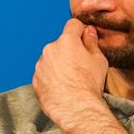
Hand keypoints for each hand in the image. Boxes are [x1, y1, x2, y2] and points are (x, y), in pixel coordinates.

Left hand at [33, 19, 112, 133]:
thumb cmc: (89, 84)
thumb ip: (92, 42)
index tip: (85, 39)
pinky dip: (52, 77)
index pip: (73, 25)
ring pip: (51, 59)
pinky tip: (62, 87)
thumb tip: (89, 31)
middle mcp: (49, 50)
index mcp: (66, 41)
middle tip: (81, 65)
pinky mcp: (35, 79)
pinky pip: (45, 73)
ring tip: (71, 79)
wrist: (76, 108)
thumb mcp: (98, 60)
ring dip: (59, 64)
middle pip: (61, 43)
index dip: (81, 31)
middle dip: (70, 50)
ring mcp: (40, 65)